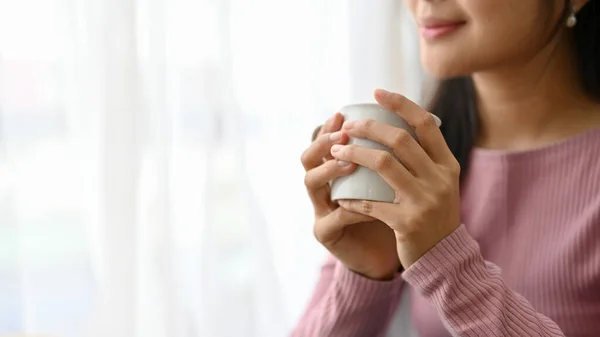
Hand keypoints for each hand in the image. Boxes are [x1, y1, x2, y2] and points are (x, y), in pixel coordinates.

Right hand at [302, 112, 399, 279]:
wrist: (389, 253)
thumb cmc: (393, 211)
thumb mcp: (392, 179)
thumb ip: (391, 156)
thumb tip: (409, 119)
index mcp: (335, 170)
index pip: (323, 142)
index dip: (329, 127)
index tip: (343, 114)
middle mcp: (323, 187)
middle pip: (307, 158)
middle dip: (323, 143)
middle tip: (344, 135)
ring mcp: (320, 210)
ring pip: (311, 182)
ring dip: (330, 169)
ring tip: (350, 162)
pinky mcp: (325, 232)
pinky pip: (336, 216)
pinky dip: (353, 207)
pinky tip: (367, 204)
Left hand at [330, 89, 461, 268]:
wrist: (444, 258)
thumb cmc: (434, 215)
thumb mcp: (441, 183)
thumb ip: (424, 157)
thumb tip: (395, 123)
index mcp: (448, 165)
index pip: (426, 123)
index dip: (401, 104)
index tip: (377, 93)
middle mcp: (440, 179)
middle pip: (400, 139)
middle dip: (369, 127)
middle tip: (348, 126)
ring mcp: (425, 201)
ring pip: (383, 164)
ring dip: (354, 153)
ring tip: (336, 150)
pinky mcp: (407, 223)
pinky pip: (371, 203)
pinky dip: (352, 197)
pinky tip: (340, 194)